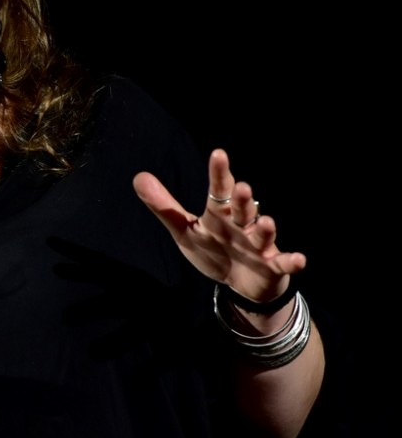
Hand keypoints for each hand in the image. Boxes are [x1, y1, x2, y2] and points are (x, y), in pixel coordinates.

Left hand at [132, 148, 305, 302]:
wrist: (239, 283)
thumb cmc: (214, 249)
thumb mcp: (185, 230)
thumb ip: (164, 207)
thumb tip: (138, 176)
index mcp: (219, 215)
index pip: (218, 191)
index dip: (219, 174)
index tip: (218, 154)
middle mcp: (241, 225)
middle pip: (241, 210)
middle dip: (242, 200)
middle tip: (241, 187)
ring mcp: (258, 245)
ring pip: (262, 234)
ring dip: (265, 228)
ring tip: (266, 221)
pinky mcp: (271, 266)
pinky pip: (282, 263)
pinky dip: (291, 261)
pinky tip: (299, 258)